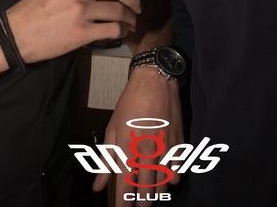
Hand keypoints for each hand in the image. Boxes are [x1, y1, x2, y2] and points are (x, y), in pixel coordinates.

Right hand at [6, 0, 143, 63]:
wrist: (15, 35)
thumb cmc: (34, 9)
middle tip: (137, 4)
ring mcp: (79, 11)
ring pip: (118, 10)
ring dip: (131, 17)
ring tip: (131, 21)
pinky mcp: (80, 33)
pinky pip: (112, 29)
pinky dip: (122, 31)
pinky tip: (122, 32)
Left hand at [93, 65, 183, 205]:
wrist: (154, 81)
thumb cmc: (129, 104)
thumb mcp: (112, 129)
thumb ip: (106, 160)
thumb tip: (97, 187)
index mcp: (128, 148)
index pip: (124, 187)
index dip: (122, 205)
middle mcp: (147, 152)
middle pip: (146, 191)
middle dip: (142, 204)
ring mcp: (165, 149)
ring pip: (163, 184)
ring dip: (157, 193)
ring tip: (151, 196)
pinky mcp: (179, 143)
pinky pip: (178, 170)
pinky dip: (172, 179)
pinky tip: (167, 178)